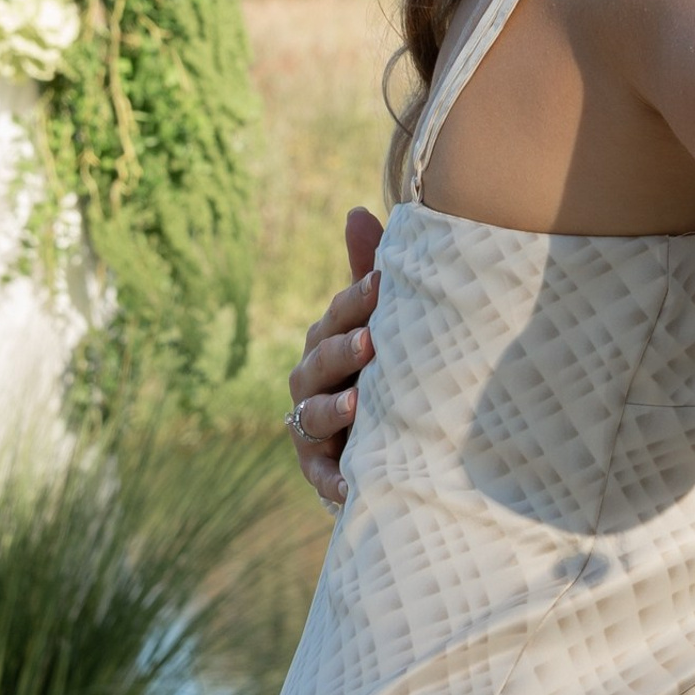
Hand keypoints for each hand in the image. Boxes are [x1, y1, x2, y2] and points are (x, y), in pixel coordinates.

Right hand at [289, 209, 382, 506]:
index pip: (338, 315)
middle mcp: (312, 378)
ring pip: (311, 414)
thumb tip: (356, 210)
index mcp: (328, 338)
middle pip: (319, 360)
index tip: (383, 285)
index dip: (357, 300)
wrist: (376, 436)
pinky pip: (321, 474)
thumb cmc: (377, 364)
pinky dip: (334, 480)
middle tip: (371, 343)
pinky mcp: (319, 467)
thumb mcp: (374, 320)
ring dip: (332, 410)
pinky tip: (350, 484)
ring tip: (357, 406)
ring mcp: (311, 423)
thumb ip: (367, 272)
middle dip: (343, 351)